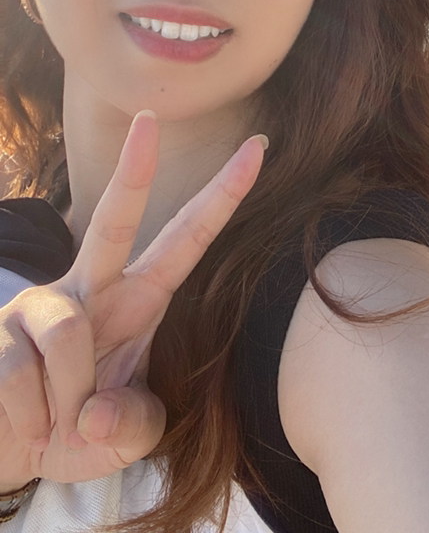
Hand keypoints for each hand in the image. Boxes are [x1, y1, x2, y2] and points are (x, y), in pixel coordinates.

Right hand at [0, 111, 262, 488]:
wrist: (16, 455)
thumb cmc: (82, 430)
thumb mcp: (126, 435)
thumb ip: (133, 424)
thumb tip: (96, 410)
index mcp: (140, 299)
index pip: (187, 239)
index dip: (223, 196)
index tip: (259, 148)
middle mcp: (93, 286)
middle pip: (115, 219)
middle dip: (134, 169)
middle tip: (148, 117)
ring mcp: (43, 303)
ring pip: (67, 337)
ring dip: (68, 399)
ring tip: (60, 422)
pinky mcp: (1, 330)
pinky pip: (21, 377)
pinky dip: (33, 421)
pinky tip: (27, 424)